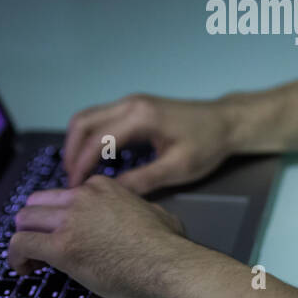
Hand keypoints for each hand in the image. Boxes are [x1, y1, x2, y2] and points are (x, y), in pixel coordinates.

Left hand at [8, 175, 185, 297]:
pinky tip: (24, 269)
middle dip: (35, 224)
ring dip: (23, 238)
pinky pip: (20, 244)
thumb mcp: (158, 214)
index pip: (65, 195)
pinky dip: (16, 257)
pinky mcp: (60, 247)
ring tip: (32, 260)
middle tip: (42, 245)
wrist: (166, 267)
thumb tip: (146, 216)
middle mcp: (82, 198)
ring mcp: (70, 221)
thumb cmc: (167, 248)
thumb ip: (141, 210)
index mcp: (103, 188)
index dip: (61, 217)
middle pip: (38, 202)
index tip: (66, 234)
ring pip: (24, 219)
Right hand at [62, 93, 233, 194]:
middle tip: (71, 182)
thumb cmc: (208, 144)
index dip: (80, 166)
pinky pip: (100, 118)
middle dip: (71, 152)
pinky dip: (89, 137)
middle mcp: (130, 104)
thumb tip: (109, 195)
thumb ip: (142, 181)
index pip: (96, 140)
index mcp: (140, 117)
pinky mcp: (133, 107)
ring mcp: (130, 102)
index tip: (74, 190)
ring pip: (87, 117)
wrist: (226, 122)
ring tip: (78, 173)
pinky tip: (93, 160)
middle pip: (82, 122)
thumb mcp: (178, 169)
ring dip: (77, 143)